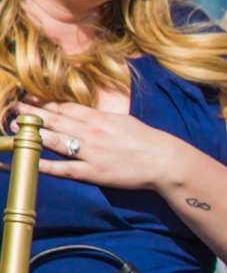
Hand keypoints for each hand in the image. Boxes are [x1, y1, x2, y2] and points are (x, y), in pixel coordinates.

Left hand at [13, 101, 195, 194]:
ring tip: (13, 129)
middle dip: (31, 114)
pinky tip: (27, 161)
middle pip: (54, 120)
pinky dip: (43, 165)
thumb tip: (85, 115)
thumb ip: (101, 118)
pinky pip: (63, 169)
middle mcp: (90, 132)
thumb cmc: (148, 141)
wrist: (165, 161)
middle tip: (14, 109)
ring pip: (53, 140)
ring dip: (31, 134)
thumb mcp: (124, 121)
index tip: (29, 99)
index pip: (65, 107)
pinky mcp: (93, 172)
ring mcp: (90, 152)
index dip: (45, 103)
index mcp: (99, 118)